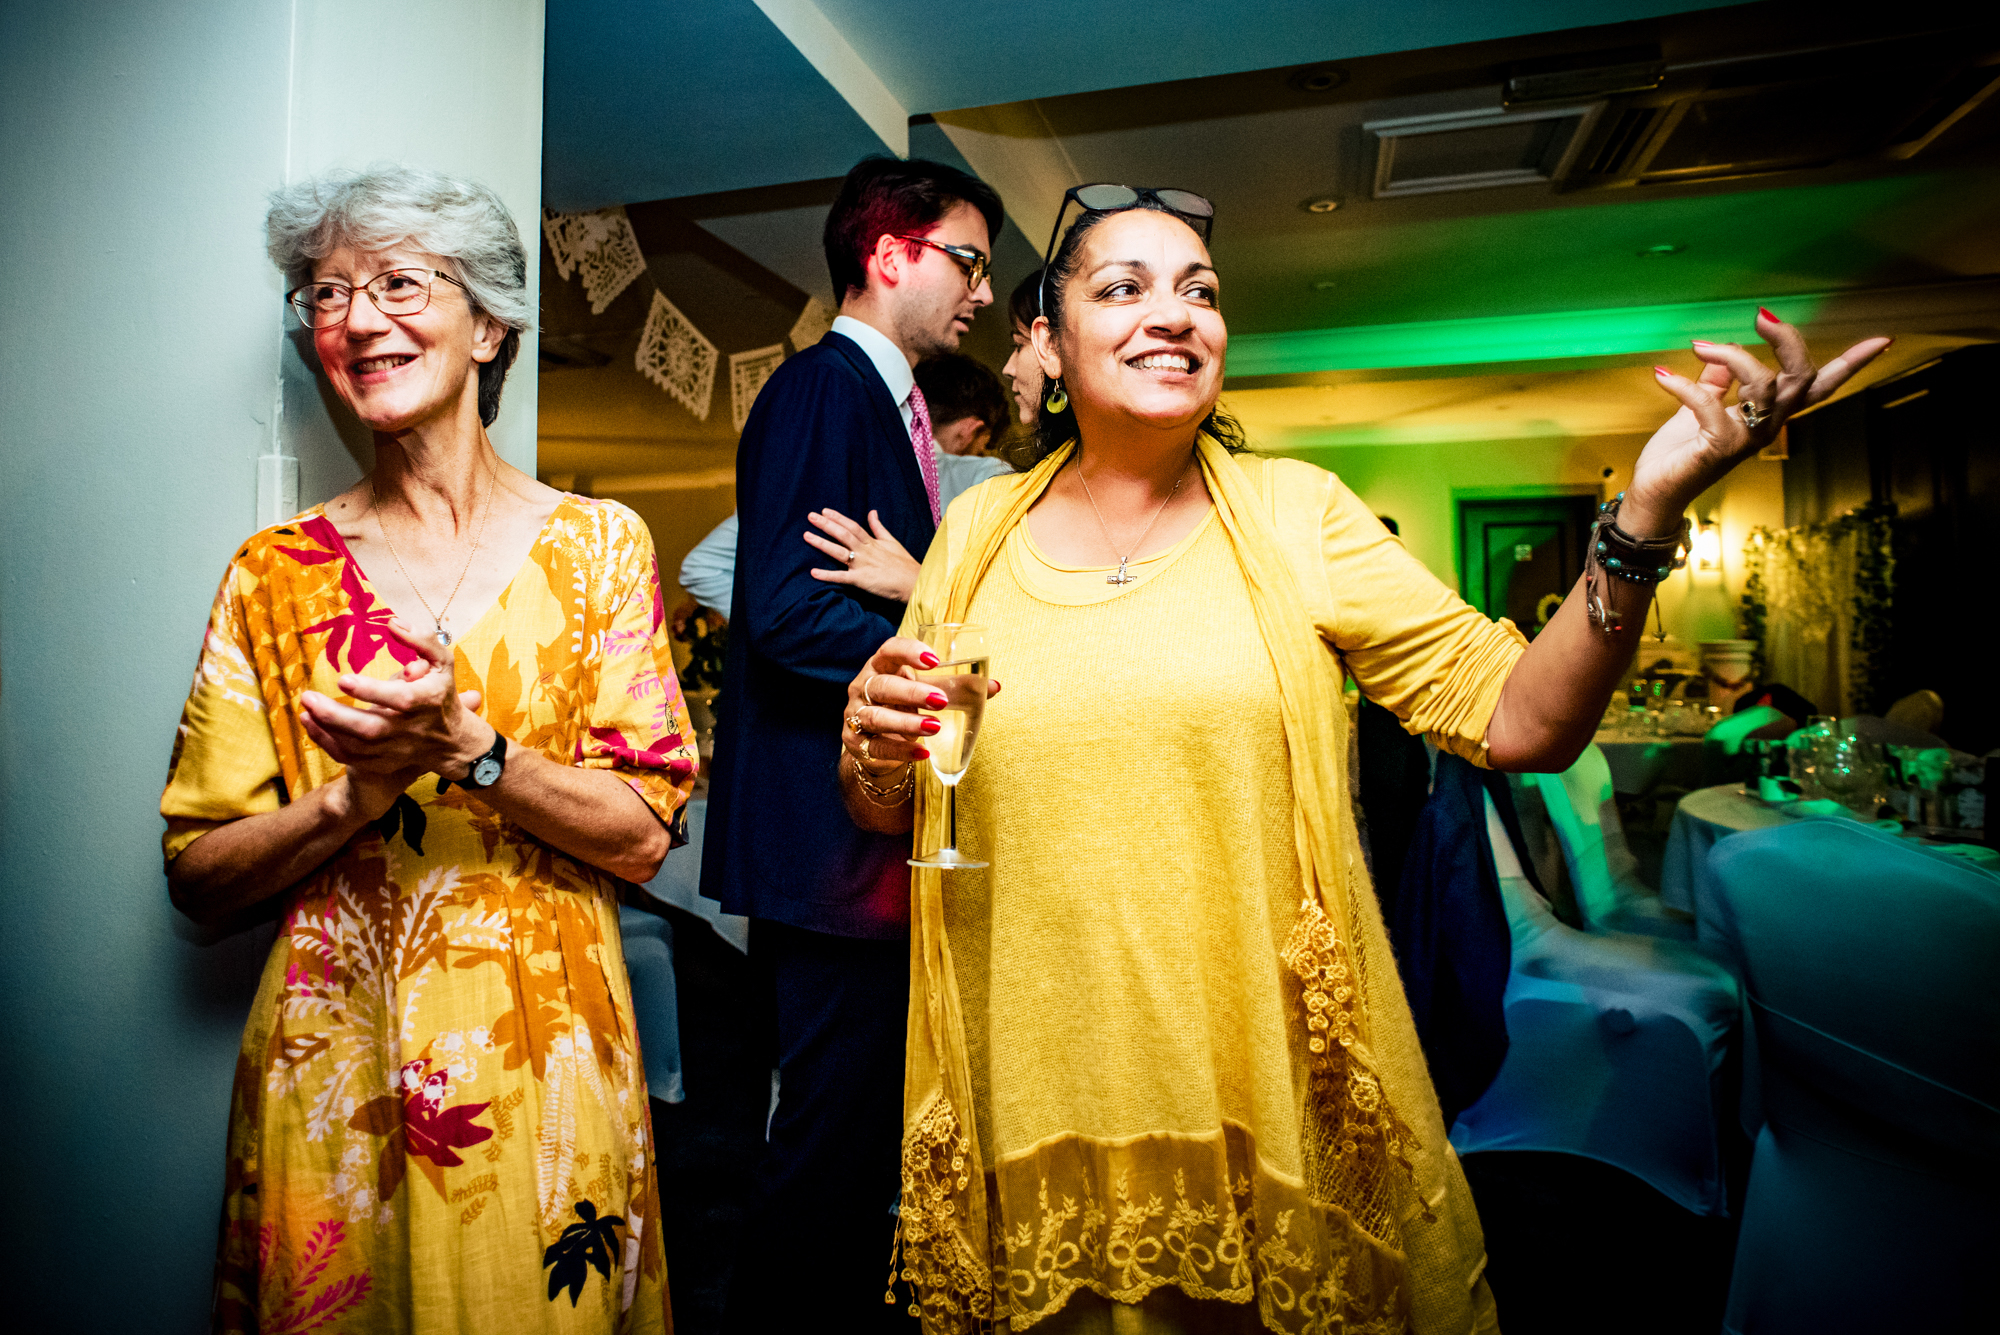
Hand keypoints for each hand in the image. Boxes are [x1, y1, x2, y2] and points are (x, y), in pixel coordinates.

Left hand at [299, 618, 496, 783]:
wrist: (451, 740)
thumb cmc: (441, 693)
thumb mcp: (442, 662)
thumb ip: (421, 640)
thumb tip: (392, 623)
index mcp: (427, 701)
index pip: (400, 700)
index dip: (371, 691)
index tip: (343, 679)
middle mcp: (411, 729)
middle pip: (371, 729)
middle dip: (335, 715)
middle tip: (308, 697)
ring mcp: (396, 750)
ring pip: (356, 747)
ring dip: (325, 729)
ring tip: (305, 709)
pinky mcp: (383, 763)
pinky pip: (350, 759)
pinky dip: (326, 743)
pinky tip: (310, 724)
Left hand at [806, 508, 920, 602]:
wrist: (914, 583)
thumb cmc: (904, 564)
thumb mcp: (892, 542)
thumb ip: (879, 528)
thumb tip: (872, 512)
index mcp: (872, 542)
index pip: (852, 526)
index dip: (838, 518)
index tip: (825, 511)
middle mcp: (865, 551)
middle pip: (843, 534)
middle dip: (826, 525)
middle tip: (811, 516)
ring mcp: (862, 565)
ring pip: (839, 552)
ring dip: (822, 543)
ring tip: (807, 536)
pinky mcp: (861, 580)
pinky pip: (841, 577)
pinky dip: (827, 575)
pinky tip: (813, 573)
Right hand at [841, 637, 1001, 773]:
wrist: (879, 739)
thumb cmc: (905, 704)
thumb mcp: (929, 691)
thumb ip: (958, 688)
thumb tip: (995, 686)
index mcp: (882, 665)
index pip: (889, 650)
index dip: (909, 652)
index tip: (934, 660)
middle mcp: (865, 686)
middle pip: (883, 685)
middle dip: (912, 692)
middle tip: (941, 700)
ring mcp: (856, 714)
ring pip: (875, 716)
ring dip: (906, 722)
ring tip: (934, 727)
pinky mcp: (856, 742)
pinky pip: (876, 747)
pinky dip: (900, 751)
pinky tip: (922, 753)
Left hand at [1624, 310, 1889, 535]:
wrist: (1655, 493)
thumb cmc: (1678, 453)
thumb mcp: (1699, 410)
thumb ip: (1716, 383)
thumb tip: (1721, 354)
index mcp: (1770, 414)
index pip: (1821, 387)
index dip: (1852, 364)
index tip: (1884, 340)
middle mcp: (1768, 425)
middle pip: (1801, 377)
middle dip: (1788, 341)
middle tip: (1761, 316)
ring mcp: (1747, 438)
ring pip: (1763, 384)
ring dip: (1730, 355)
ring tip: (1699, 347)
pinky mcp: (1720, 447)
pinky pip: (1710, 404)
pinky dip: (1684, 385)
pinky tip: (1663, 375)